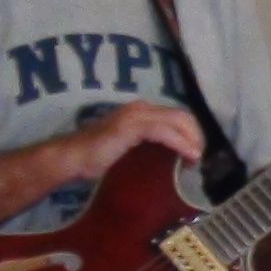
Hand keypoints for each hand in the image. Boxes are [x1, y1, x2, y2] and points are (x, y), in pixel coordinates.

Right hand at [65, 100, 205, 182]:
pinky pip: (164, 131)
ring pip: (178, 121)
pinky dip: (180, 143)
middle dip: (196, 136)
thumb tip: (176, 162)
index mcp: (143, 112)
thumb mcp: (133, 151)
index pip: (178, 116)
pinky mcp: (132, 126)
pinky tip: (188, 156)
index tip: (196, 154)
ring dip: (192, 140)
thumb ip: (152, 149)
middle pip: (183, 116)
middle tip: (198, 158)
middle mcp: (141, 108)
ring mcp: (136, 115)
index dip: (192, 133)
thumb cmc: (99, 159)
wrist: (72, 158)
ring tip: (195, 159)